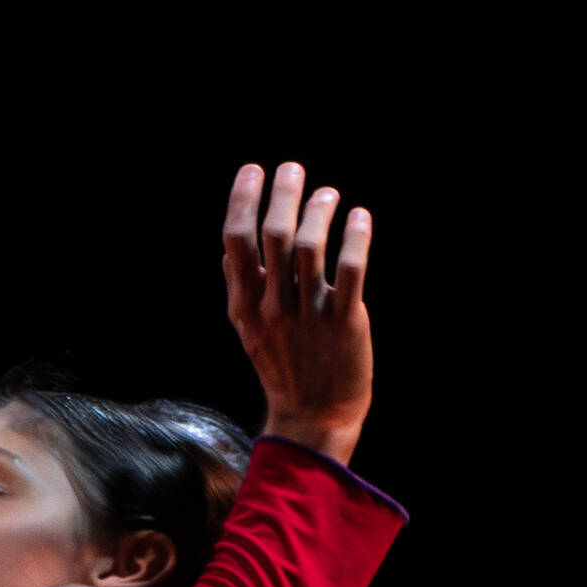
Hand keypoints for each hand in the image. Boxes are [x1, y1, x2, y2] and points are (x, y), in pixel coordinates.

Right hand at [221, 155, 374, 468]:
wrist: (314, 417)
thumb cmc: (284, 370)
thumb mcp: (250, 333)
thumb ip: (239, 290)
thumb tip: (228, 250)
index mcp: (246, 307)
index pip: (236, 242)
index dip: (242, 200)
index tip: (252, 170)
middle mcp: (273, 308)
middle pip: (272, 236)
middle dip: (282, 194)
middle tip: (292, 168)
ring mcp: (309, 315)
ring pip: (309, 248)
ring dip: (318, 210)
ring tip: (327, 193)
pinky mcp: (345, 323)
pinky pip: (351, 271)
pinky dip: (355, 238)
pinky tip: (358, 217)